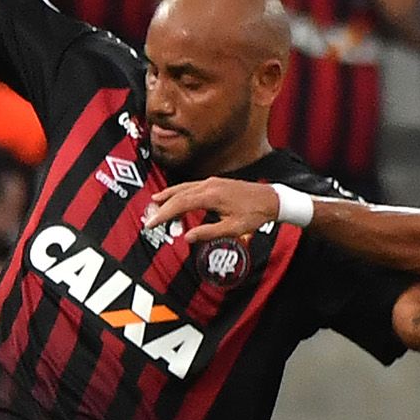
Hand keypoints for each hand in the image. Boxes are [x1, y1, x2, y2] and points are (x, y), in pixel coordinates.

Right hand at [143, 178, 279, 244]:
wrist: (271, 199)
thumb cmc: (254, 215)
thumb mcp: (232, 229)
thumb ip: (208, 232)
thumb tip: (187, 237)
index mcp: (211, 196)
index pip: (179, 204)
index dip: (163, 214)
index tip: (151, 224)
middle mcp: (209, 185)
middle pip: (178, 194)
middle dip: (162, 206)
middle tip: (149, 218)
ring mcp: (212, 182)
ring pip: (184, 187)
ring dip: (168, 195)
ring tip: (155, 202)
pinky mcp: (216, 182)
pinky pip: (192, 185)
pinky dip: (180, 191)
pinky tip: (176, 196)